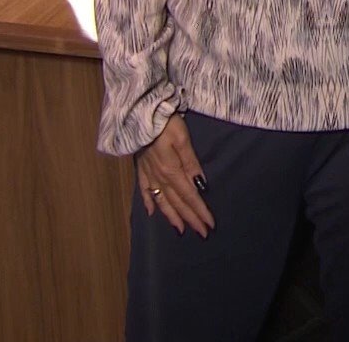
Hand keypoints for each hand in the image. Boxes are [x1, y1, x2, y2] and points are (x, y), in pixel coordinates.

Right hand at [136, 115, 213, 235]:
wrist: (138, 114)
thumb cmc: (165, 123)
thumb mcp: (182, 139)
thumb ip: (191, 163)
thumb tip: (201, 186)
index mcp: (171, 171)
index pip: (189, 196)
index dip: (200, 211)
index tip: (210, 225)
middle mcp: (159, 178)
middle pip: (177, 202)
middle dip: (190, 219)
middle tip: (202, 234)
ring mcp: (148, 175)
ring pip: (162, 201)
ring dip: (172, 216)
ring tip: (180, 230)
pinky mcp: (141, 169)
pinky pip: (145, 191)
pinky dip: (148, 203)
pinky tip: (152, 213)